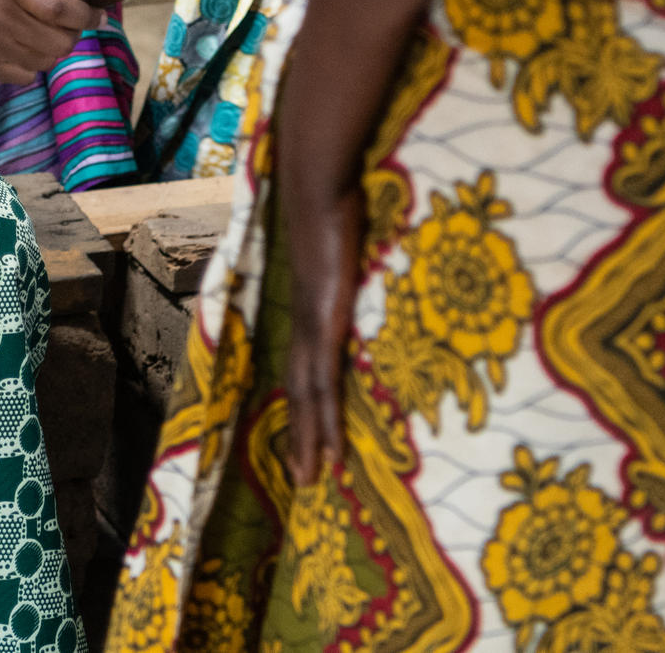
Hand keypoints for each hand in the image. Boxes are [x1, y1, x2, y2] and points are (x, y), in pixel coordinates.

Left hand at [282, 184, 363, 487]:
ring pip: (307, 398)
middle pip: (298, 391)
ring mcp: (311, 326)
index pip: (303, 363)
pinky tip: (333, 451)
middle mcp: (303, 322)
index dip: (304, 401)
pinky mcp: (324, 325)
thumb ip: (352, 254)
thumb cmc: (336, 202)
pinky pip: (325, 384)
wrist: (317, 185)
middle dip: (300, 434)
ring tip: (313, 479)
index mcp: (308, 305)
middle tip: (304, 477)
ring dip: (310, 440)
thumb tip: (367, 252)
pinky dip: (326, 422)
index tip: (308, 432)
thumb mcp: (346, 238)